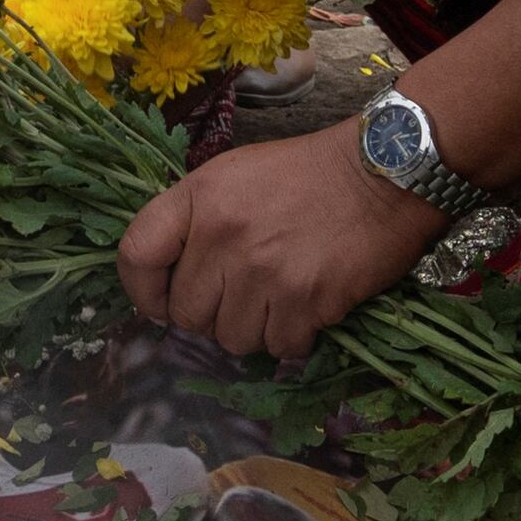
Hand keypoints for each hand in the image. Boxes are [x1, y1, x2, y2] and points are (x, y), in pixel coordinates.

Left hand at [119, 116, 438, 361]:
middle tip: (241, 297)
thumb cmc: (306, 174)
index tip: (160, 303)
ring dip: (253, 329)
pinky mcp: (305, 299)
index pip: (137, 254)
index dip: (142, 291)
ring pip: (230, 338)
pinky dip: (293, 336)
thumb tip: (167, 283)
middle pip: (186, 312)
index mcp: (199, 196)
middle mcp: (223, 234)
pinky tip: (308, 307)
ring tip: (279, 298)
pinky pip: (278, 347)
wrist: (383, 173)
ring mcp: (264, 270)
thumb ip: (195, 220)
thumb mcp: (234, 175)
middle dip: (210, 314)